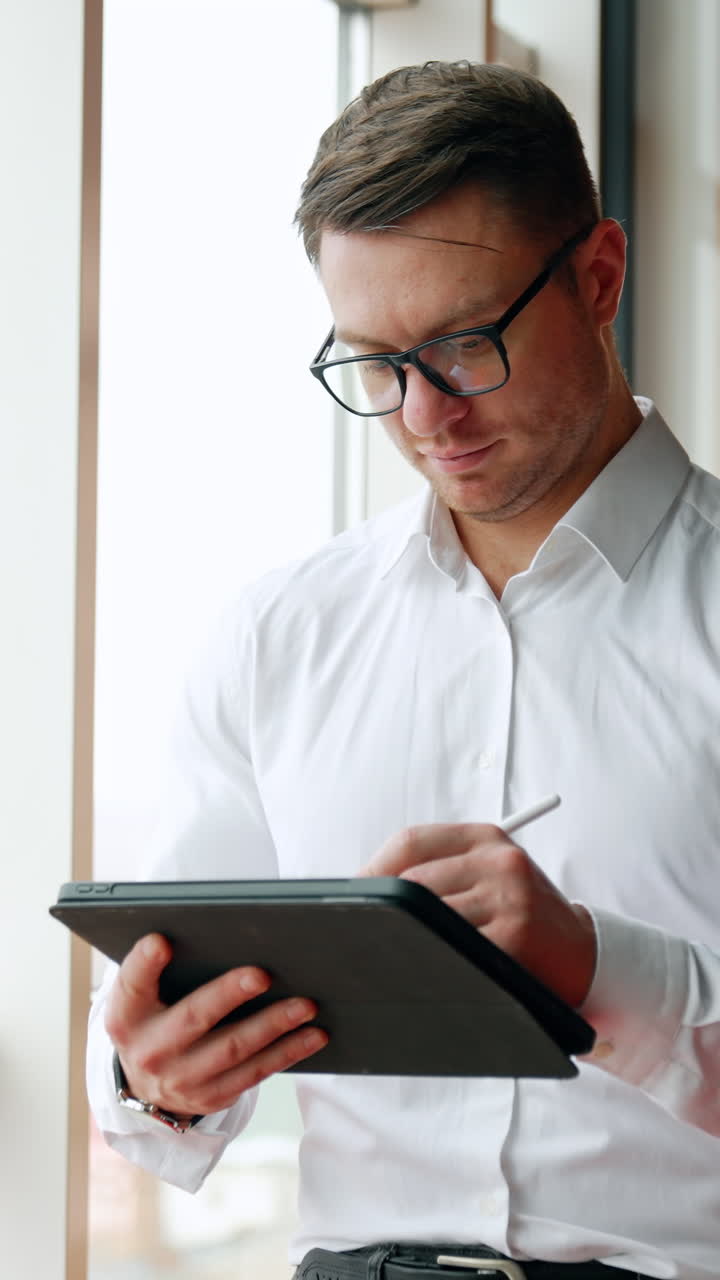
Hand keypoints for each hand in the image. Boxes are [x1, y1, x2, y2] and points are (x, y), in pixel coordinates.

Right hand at [104, 934, 327, 1117]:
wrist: (148, 1084)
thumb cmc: (156, 1018)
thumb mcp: (144, 997)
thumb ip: (165, 969)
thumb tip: (226, 934)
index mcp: (127, 1015)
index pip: (131, 983)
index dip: (144, 963)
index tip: (161, 941)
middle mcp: (150, 1050)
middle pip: (193, 1018)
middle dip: (229, 994)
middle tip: (263, 974)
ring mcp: (180, 1079)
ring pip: (233, 1048)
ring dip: (274, 1025)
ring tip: (306, 1004)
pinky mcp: (211, 1097)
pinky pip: (255, 1072)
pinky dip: (287, 1052)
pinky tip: (313, 1034)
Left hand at [360, 823, 595, 1007]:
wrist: (587, 957)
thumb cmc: (524, 918)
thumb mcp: (491, 878)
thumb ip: (443, 872)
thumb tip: (367, 885)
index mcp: (487, 838)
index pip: (412, 841)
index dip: (374, 870)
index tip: (355, 895)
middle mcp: (500, 859)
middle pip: (413, 881)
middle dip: (384, 911)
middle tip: (365, 934)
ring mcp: (510, 896)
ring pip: (429, 917)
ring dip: (408, 940)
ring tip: (396, 955)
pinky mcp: (515, 934)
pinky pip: (455, 948)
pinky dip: (435, 961)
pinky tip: (429, 971)